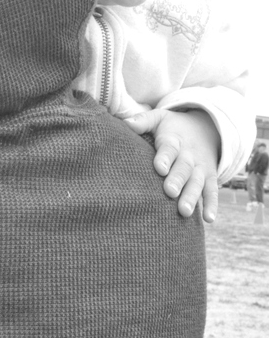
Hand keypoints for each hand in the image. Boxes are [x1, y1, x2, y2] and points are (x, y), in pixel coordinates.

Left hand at [125, 108, 219, 222]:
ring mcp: (200, 167)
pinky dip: (212, 204)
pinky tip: (208, 219)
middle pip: (184, 168)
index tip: (159, 168)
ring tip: (184, 211)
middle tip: (169, 192)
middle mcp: (189, 155)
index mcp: (174, 140)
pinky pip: (212, 191)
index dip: (165, 158)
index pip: (169, 148)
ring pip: (197, 182)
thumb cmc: (172, 127)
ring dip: (192, 196)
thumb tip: (125, 123)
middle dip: (177, 180)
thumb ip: (143, 121)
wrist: (204, 127)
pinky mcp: (209, 178)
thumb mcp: (159, 118)